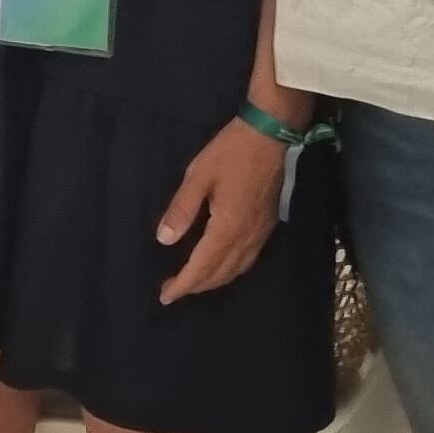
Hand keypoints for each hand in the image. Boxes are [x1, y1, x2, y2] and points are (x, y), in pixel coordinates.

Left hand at [154, 114, 289, 301]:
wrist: (269, 136)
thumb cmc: (230, 152)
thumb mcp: (198, 176)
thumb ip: (181, 209)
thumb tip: (164, 240)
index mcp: (228, 227)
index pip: (202, 266)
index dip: (183, 285)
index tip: (165, 296)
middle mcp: (247, 238)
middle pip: (220, 274)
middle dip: (195, 287)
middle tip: (172, 291)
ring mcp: (261, 233)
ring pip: (236, 270)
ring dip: (213, 282)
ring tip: (192, 283)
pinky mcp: (268, 226)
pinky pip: (248, 260)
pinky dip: (231, 271)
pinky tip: (221, 267)